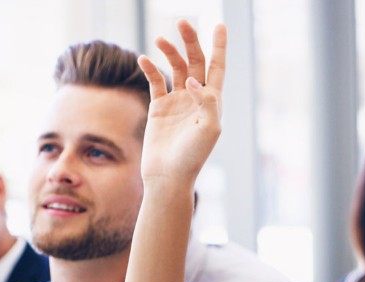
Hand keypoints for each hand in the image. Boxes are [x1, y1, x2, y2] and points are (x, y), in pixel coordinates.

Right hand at [137, 20, 226, 185]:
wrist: (169, 176)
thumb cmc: (193, 157)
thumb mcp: (209, 128)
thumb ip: (206, 100)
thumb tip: (191, 79)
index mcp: (212, 102)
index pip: (217, 67)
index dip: (219, 46)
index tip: (220, 24)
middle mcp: (196, 98)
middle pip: (195, 61)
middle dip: (190, 41)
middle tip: (182, 22)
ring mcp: (177, 101)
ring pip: (175, 68)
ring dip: (169, 52)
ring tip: (161, 40)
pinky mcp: (158, 108)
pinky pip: (155, 81)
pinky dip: (150, 68)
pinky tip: (144, 59)